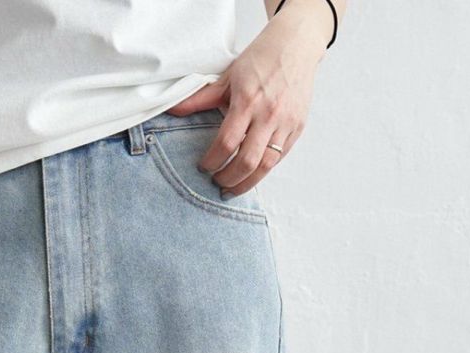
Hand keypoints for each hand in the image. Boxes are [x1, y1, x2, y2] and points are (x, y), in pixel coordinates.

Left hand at [166, 0, 328, 195]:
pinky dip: (262, 171)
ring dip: (246, 184)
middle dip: (227, 178)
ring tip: (231, 190)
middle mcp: (269, 114)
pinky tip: (250, 174)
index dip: (212, 161)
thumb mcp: (228, 76)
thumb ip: (200, 98)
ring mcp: (286, 122)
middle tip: (215, 182)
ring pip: (266, 166)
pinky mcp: (297, 128)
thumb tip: (172, 110)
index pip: (227, 143)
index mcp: (248, 101)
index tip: (203, 167)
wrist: (295, 45)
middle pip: (247, 161)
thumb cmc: (259, 59)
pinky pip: (279, 158)